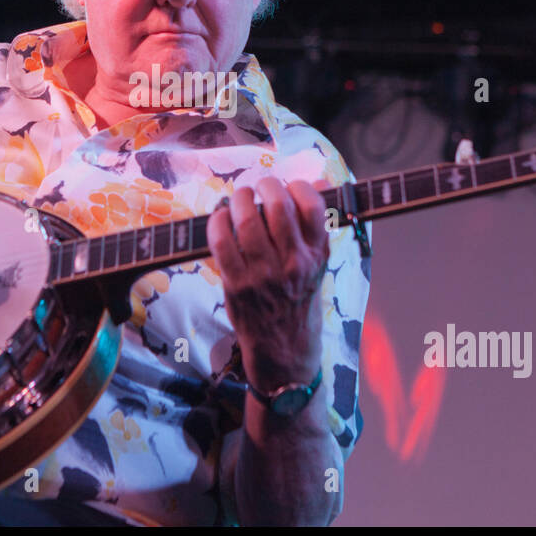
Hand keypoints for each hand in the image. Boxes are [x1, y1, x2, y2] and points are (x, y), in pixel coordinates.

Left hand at [206, 177, 330, 390]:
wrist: (285, 349)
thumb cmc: (298, 301)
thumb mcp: (317, 266)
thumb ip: (314, 229)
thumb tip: (317, 186)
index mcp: (317, 255)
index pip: (313, 206)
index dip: (299, 187)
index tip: (290, 187)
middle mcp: (293, 263)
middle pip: (278, 206)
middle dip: (266, 186)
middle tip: (261, 187)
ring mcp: (264, 274)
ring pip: (247, 220)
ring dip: (240, 199)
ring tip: (241, 198)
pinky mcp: (237, 284)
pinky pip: (221, 241)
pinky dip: (218, 221)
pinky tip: (221, 217)